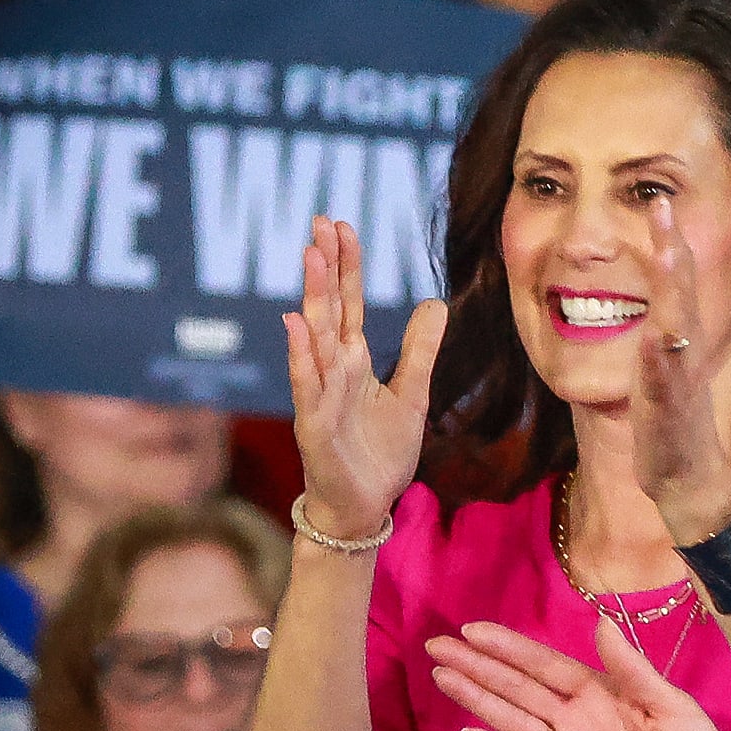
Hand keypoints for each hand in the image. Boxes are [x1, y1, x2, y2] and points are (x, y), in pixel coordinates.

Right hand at [283, 218, 445, 541]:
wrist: (366, 507)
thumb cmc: (380, 454)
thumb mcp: (412, 395)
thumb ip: (419, 351)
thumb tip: (434, 302)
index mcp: (352, 362)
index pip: (347, 304)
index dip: (347, 266)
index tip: (342, 225)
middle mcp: (332, 372)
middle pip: (328, 310)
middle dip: (326, 267)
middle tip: (320, 223)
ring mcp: (320, 396)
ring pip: (315, 339)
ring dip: (313, 297)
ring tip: (312, 256)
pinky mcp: (315, 426)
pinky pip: (308, 386)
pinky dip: (301, 356)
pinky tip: (296, 325)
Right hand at [427, 616, 730, 730]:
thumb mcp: (672, 705)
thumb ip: (632, 668)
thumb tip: (600, 621)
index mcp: (601, 696)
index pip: (544, 665)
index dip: (509, 648)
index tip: (472, 629)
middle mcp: (576, 722)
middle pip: (517, 688)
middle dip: (478, 667)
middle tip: (437, 644)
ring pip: (512, 722)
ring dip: (478, 700)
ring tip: (443, 675)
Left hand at [629, 197, 730, 541]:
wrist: (687, 480)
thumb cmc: (669, 422)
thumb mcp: (662, 365)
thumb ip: (659, 328)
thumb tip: (652, 297)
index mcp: (675, 338)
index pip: (673, 281)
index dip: (667, 238)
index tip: (658, 194)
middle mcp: (681, 351)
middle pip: (679, 292)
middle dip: (672, 248)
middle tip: (663, 204)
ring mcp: (677, 380)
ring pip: (675, 327)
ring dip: (672, 290)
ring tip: (664, 253)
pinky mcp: (668, 412)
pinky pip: (665, 382)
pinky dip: (662, 359)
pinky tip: (657, 339)